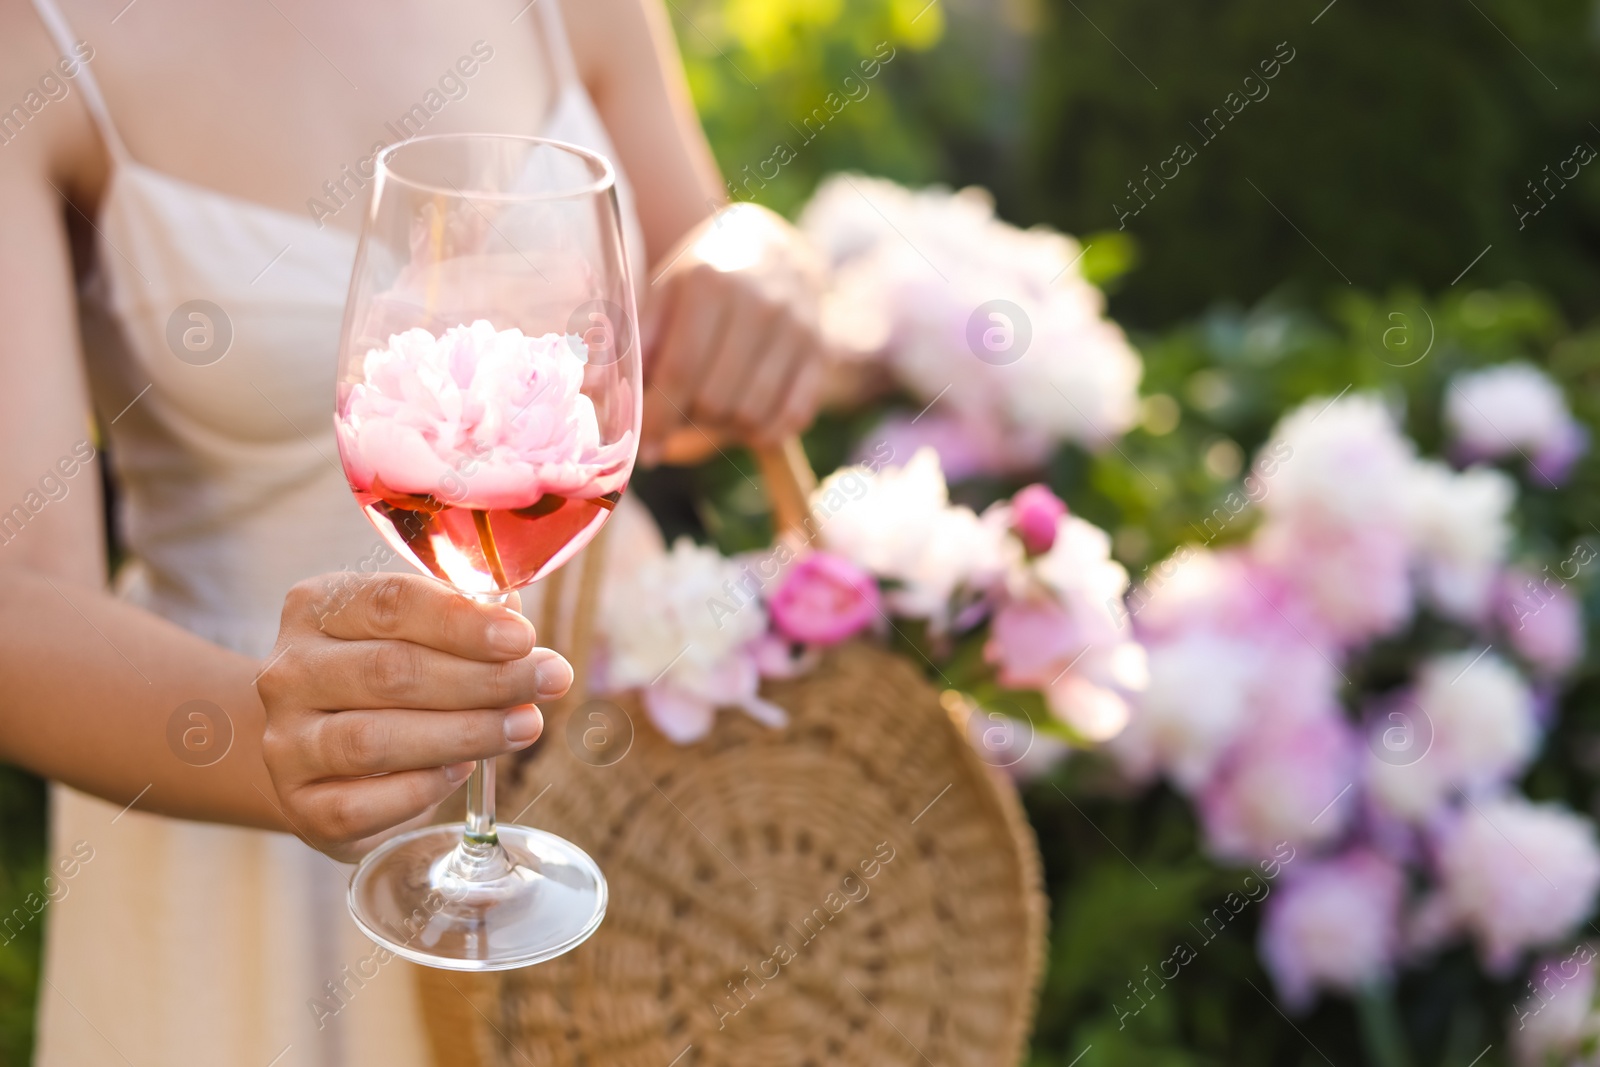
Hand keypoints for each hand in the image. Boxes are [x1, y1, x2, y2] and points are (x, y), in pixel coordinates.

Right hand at [258, 572, 570, 860]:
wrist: (320, 748)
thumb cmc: (385, 674)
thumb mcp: (414, 631)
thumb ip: (462, 619)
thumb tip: (516, 619)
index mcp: (316, 608)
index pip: (391, 602)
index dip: (462, 620)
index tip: (524, 637)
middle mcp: (289, 672)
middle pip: (390, 671)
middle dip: (484, 678)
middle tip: (548, 681)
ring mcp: (285, 743)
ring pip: (374, 741)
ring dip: (465, 733)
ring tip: (524, 726)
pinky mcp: (298, 806)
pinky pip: (361, 805)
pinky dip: (422, 788)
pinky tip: (462, 771)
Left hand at [640, 203, 831, 463]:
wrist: (771, 248)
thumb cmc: (701, 280)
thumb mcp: (659, 296)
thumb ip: (626, 343)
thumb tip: (591, 394)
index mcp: (710, 285)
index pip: (680, 373)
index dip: (658, 421)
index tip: (645, 449)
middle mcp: (761, 304)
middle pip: (716, 401)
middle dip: (689, 423)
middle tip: (677, 419)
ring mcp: (798, 329)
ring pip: (753, 415)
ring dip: (724, 431)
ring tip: (708, 414)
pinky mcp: (821, 353)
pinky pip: (792, 418)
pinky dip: (764, 431)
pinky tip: (745, 419)